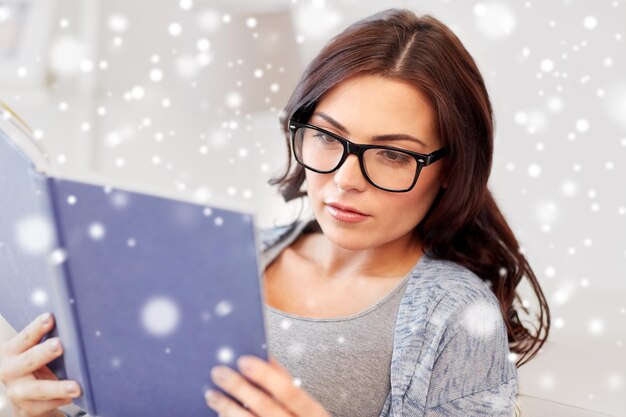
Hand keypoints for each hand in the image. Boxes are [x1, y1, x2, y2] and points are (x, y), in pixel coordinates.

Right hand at [0, 312, 81, 416]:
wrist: (26, 398)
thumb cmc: (35, 366)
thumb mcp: (35, 351)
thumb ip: (47, 339)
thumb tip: (73, 324)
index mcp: (12, 351)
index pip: (25, 337)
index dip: (36, 328)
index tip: (50, 317)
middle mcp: (10, 371)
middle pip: (29, 360)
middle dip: (44, 352)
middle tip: (59, 345)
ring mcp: (18, 392)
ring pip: (39, 389)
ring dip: (58, 388)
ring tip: (76, 387)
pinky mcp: (29, 408)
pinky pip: (48, 405)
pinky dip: (62, 400)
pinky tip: (73, 397)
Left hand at [205, 354, 330, 416]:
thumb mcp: (305, 404)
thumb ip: (287, 381)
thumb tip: (267, 356)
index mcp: (312, 413)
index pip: (288, 391)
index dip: (266, 376)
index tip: (244, 360)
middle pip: (265, 405)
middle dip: (239, 387)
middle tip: (219, 372)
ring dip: (227, 407)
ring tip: (212, 394)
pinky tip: (221, 413)